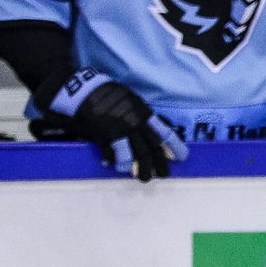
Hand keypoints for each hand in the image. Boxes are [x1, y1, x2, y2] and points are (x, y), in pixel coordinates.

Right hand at [32, 69, 187, 180]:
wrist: (82, 89)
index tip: (183, 157)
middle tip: (164, 175)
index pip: (164, 132)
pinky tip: (114, 165)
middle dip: (160, 163)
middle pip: (151, 147)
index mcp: (143, 113)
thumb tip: (151, 128)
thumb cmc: (107, 94)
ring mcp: (120, 129)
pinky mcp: (104, 134)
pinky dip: (114, 160)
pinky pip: (113, 152)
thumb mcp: (131, 100)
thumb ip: (141, 115)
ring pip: (136, 154)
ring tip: (143, 178)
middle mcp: (135, 123)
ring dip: (140, 168)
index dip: (175, 146)